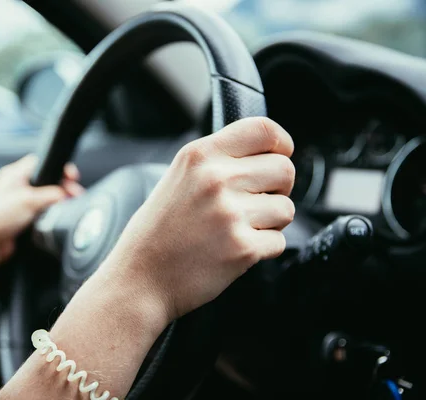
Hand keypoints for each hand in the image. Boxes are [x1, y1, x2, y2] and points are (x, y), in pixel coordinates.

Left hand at [0, 154, 83, 266]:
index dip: (58, 167)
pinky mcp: (24, 215)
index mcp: (14, 174)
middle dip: (62, 186)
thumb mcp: (28, 201)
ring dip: (57, 200)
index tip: (71, 176)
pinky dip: (51, 211)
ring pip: (46, 195)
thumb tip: (66, 194)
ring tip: (68, 205)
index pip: (42, 162)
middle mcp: (17, 185)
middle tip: (73, 194)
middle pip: (47, 179)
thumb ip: (51, 194)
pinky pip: (43, 209)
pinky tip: (56, 215)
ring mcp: (20, 200)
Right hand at [101, 117, 294, 322]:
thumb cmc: (158, 231)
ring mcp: (230, 214)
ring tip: (239, 229)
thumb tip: (264, 155)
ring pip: (286, 208)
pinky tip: (233, 249)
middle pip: (284, 169)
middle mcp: (216, 179)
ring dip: (271, 222)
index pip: (263, 130)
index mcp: (199, 155)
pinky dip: (262, 248)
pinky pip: (279, 241)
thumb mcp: (178, 178)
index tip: (281, 154)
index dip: (281, 142)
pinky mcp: (242, 248)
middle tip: (257, 202)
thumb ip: (217, 161)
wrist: (139, 279)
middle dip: (278, 188)